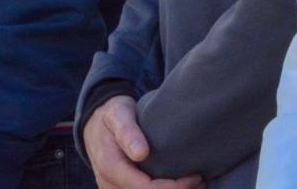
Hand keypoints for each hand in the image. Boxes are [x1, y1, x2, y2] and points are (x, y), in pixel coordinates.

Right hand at [83, 96, 201, 188]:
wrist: (94, 124)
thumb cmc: (112, 115)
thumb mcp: (118, 113)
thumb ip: (127, 131)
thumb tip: (140, 153)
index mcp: (110, 166)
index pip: (146, 188)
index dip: (174, 188)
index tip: (195, 176)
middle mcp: (108, 184)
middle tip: (202, 182)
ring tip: (196, 185)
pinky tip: (179, 187)